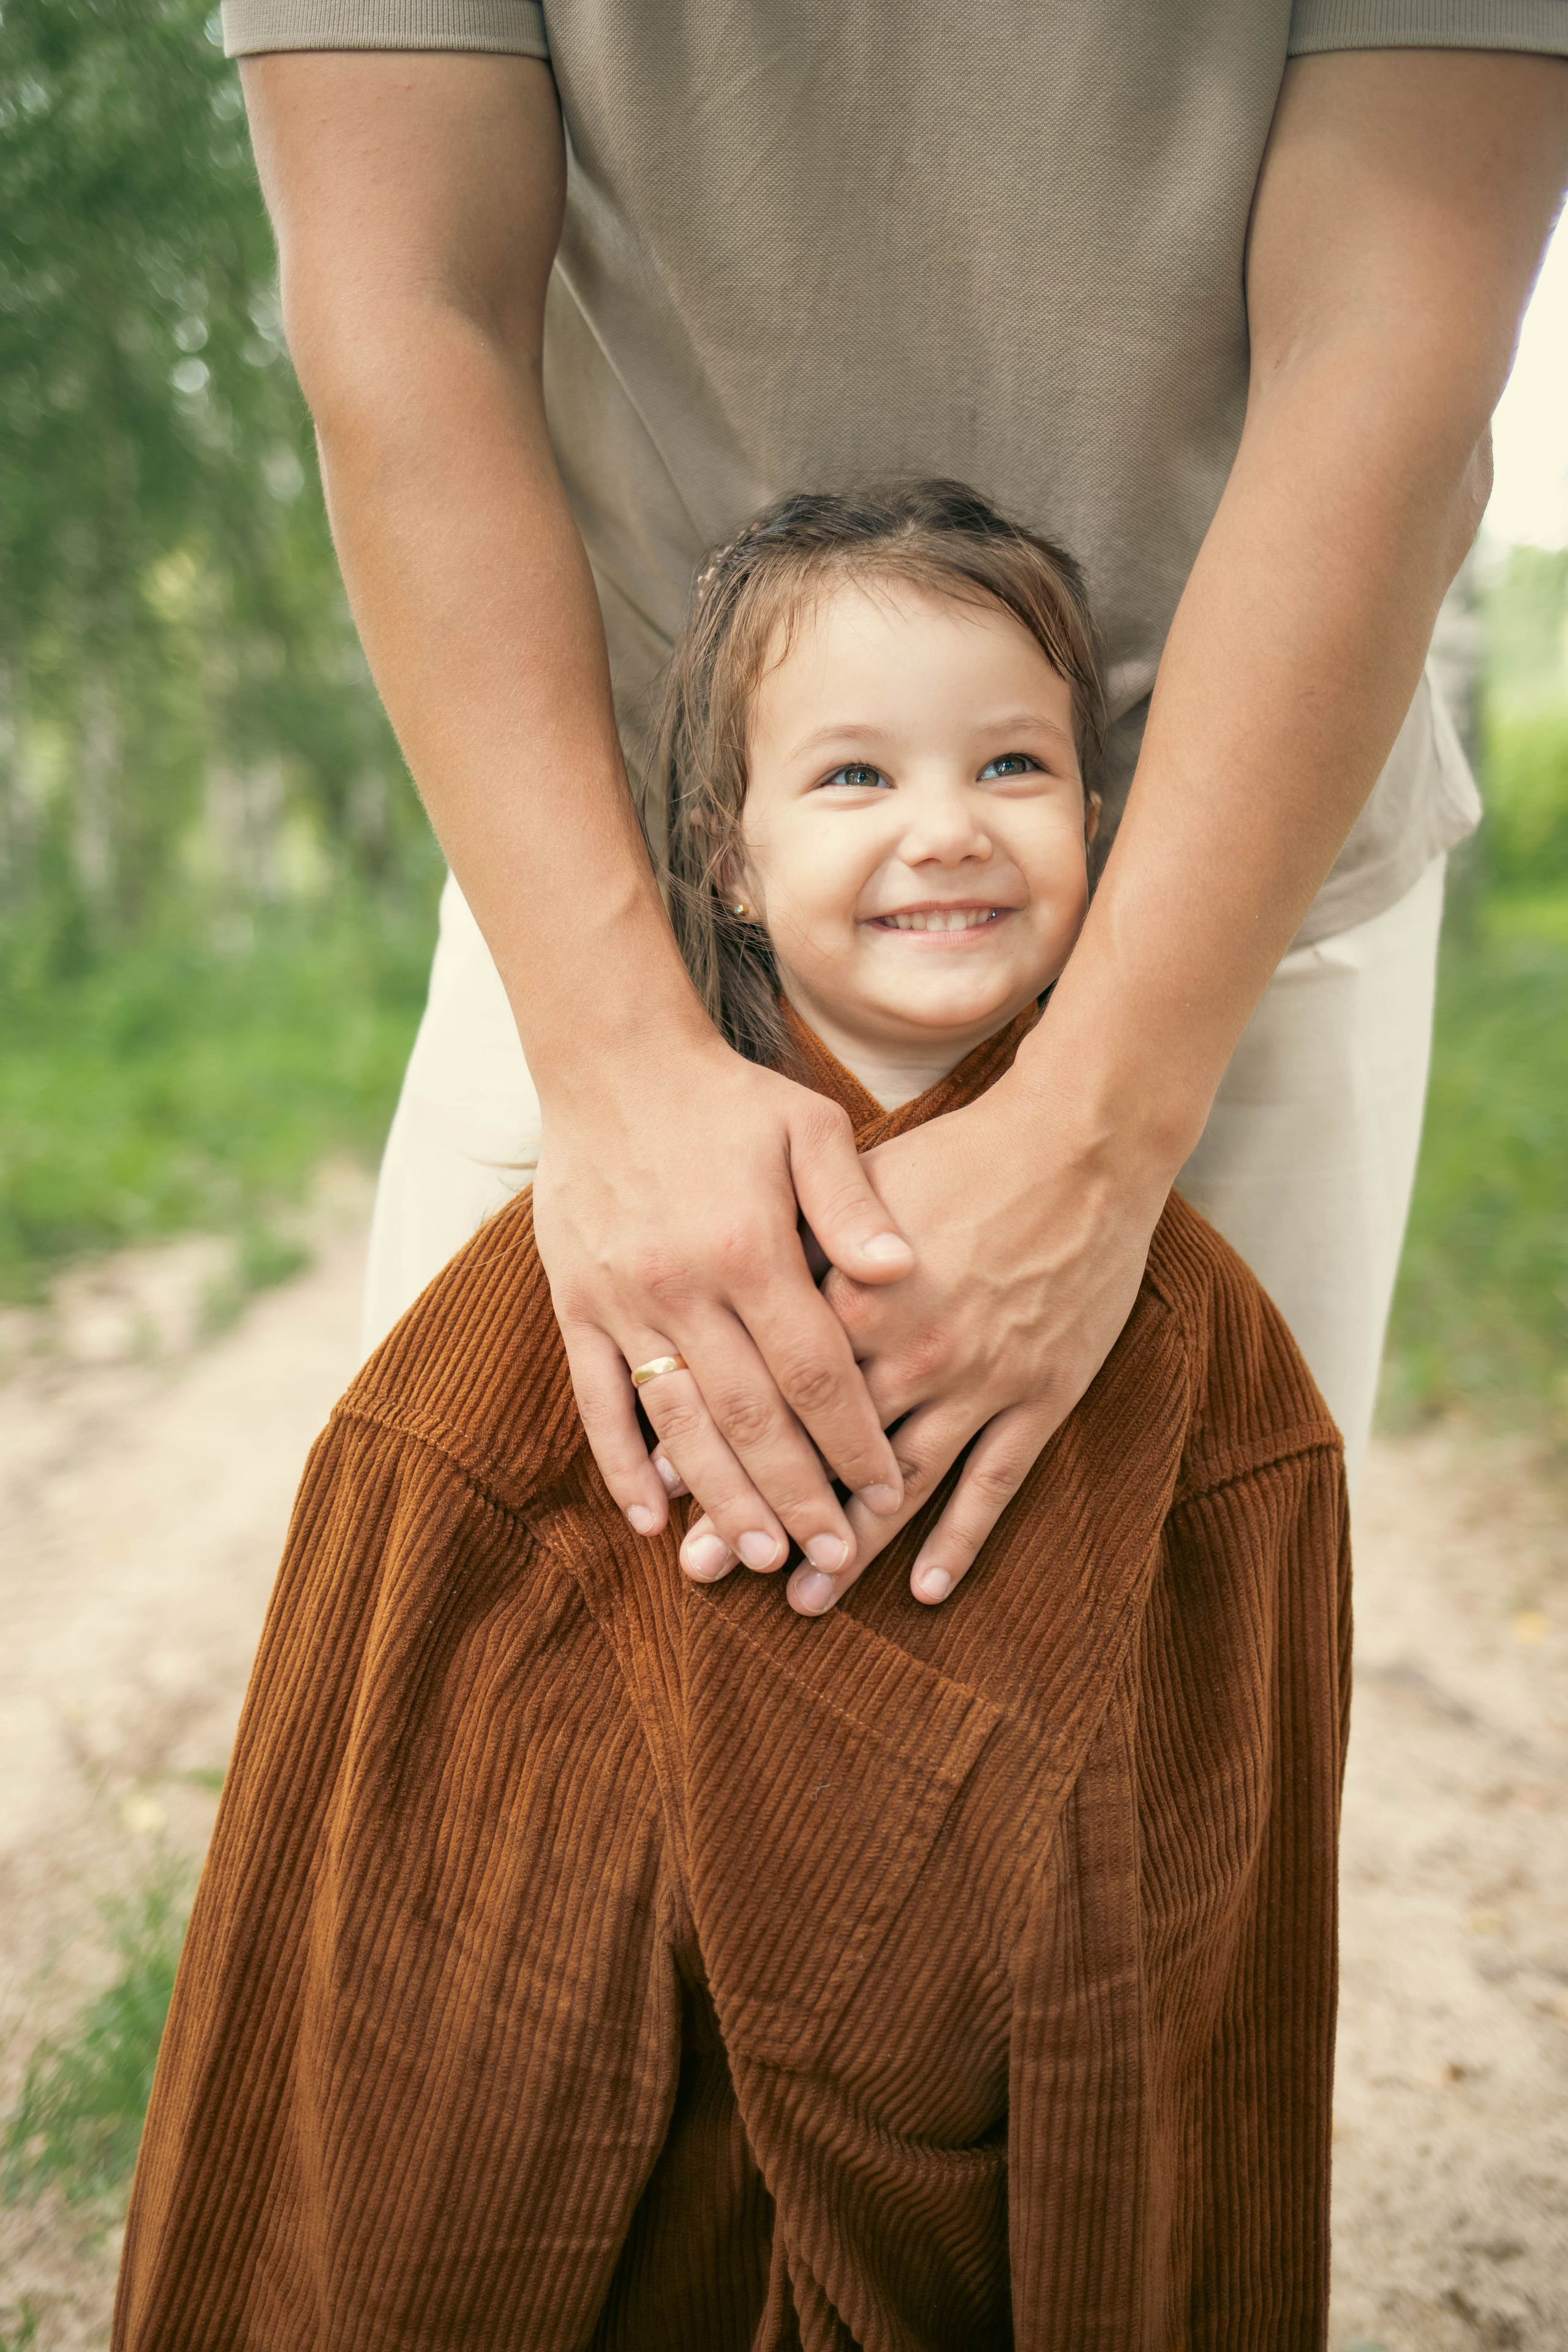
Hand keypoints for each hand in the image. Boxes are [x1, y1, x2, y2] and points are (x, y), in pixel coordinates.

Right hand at [531, 1033, 913, 1574]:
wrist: (610, 1059)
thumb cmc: (727, 1097)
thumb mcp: (809, 1127)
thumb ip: (855, 1204)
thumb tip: (906, 1269)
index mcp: (749, 1250)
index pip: (813, 1370)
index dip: (850, 1438)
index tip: (884, 1491)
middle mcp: (683, 1287)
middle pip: (749, 1415)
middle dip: (796, 1493)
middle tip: (832, 1557)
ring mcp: (622, 1301)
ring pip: (676, 1422)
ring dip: (719, 1496)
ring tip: (758, 1556)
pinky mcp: (575, 1303)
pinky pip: (596, 1399)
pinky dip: (622, 1462)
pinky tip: (651, 1517)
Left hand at [676, 1057, 1169, 1613]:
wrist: (1082, 1144)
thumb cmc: (960, 1155)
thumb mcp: (858, 1186)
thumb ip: (796, 1250)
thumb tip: (727, 1305)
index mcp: (854, 1298)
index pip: (769, 1391)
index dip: (717, 1445)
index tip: (666, 1497)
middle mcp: (911, 1351)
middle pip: (821, 1451)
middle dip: (762, 1512)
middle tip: (709, 1569)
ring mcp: (979, 1380)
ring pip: (900, 1485)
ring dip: (850, 1548)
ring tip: (803, 1601)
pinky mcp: (1040, 1394)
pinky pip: (994, 1482)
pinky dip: (959, 1539)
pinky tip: (928, 1590)